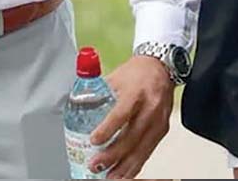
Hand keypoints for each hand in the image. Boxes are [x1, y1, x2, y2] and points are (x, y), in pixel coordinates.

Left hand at [86, 56, 173, 177]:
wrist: (161, 68)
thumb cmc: (136, 72)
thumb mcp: (114, 76)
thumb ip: (96, 91)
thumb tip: (76, 104)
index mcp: (136, 93)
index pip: (121, 114)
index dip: (108, 129)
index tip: (94, 140)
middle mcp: (149, 109)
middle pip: (131, 137)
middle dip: (113, 155)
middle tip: (96, 164)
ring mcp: (158, 122)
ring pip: (141, 150)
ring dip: (124, 167)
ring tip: (109, 177)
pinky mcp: (162, 131)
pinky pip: (148, 152)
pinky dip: (136, 165)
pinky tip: (125, 173)